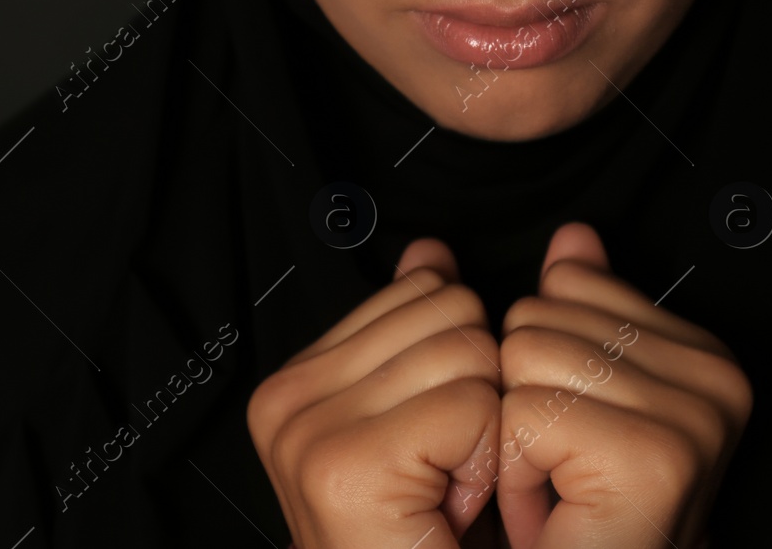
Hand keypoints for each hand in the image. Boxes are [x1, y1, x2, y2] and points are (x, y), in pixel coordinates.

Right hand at [246, 238, 503, 548]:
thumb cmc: (422, 534)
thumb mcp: (423, 409)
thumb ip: (418, 323)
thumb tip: (429, 252)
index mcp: (297, 378)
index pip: (427, 287)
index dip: (458, 363)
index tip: (431, 438)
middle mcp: (286, 399)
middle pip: (453, 311)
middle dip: (476, 390)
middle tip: (442, 467)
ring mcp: (305, 432)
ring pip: (469, 352)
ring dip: (484, 429)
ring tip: (443, 486)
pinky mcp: (342, 464)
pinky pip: (470, 405)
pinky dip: (484, 459)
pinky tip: (448, 506)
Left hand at [494, 223, 751, 548]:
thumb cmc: (580, 522)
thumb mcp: (574, 396)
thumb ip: (580, 308)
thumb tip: (573, 237)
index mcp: (705, 353)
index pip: (566, 284)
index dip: (541, 367)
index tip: (575, 438)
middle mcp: (718, 377)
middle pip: (539, 316)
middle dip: (523, 402)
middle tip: (564, 474)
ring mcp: (697, 416)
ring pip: (526, 359)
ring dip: (517, 442)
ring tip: (561, 495)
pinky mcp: (659, 455)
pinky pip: (528, 415)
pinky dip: (520, 474)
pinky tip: (559, 514)